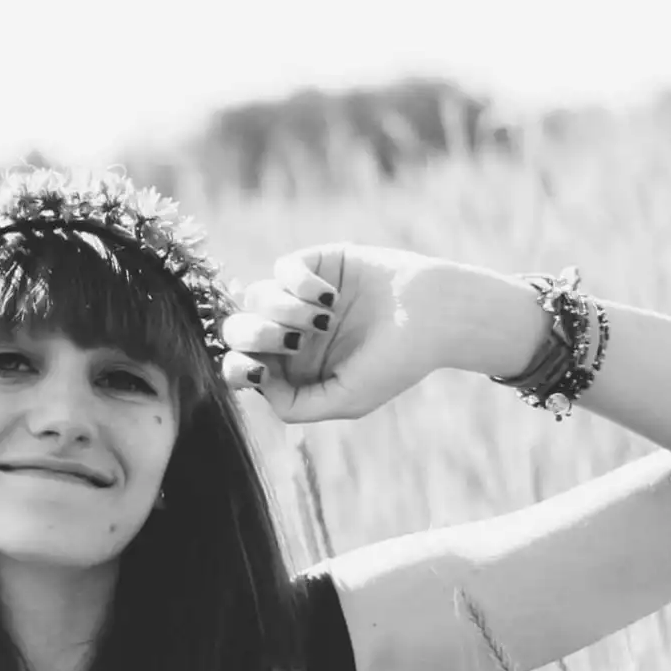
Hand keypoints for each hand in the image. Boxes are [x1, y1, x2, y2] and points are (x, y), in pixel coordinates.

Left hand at [219, 244, 461, 423]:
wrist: (436, 318)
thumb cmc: (395, 364)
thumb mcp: (345, 400)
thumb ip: (296, 405)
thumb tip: (257, 380)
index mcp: (292, 368)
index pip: (240, 366)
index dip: (235, 367)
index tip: (259, 368)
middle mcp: (290, 332)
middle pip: (238, 330)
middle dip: (256, 336)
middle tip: (293, 340)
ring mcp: (300, 297)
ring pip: (255, 296)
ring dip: (284, 310)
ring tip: (325, 319)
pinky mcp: (316, 264)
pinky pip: (282, 268)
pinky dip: (300, 283)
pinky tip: (331, 296)